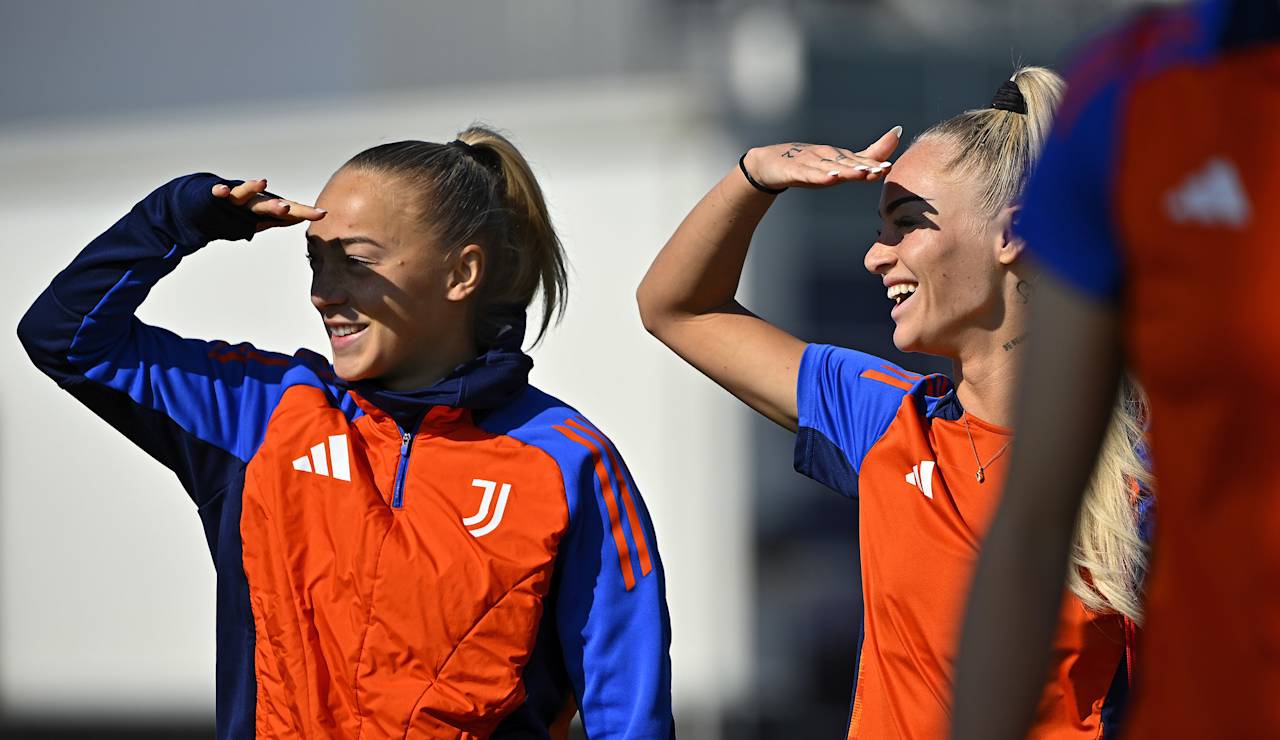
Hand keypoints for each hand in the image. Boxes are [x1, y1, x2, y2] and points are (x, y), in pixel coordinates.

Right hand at [211, 178, 325, 231]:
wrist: (207, 204)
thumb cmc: (237, 212)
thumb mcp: (259, 218)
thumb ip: (280, 219)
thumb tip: (301, 218)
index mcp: (265, 209)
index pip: (287, 211)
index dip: (304, 212)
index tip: (322, 214)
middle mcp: (253, 201)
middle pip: (268, 204)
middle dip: (279, 206)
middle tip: (290, 207)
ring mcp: (234, 198)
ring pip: (244, 194)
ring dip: (252, 187)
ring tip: (262, 181)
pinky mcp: (215, 197)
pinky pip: (217, 193)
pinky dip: (219, 191)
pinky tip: (221, 190)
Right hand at [741, 125, 901, 189]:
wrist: (769, 163)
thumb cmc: (808, 164)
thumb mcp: (839, 165)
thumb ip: (869, 156)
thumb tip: (898, 132)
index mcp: (838, 157)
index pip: (860, 161)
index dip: (876, 163)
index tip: (891, 167)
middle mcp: (826, 156)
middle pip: (848, 163)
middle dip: (866, 166)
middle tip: (882, 170)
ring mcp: (809, 162)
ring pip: (830, 167)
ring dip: (846, 170)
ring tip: (862, 174)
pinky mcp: (793, 170)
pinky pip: (807, 174)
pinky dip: (819, 175)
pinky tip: (830, 178)